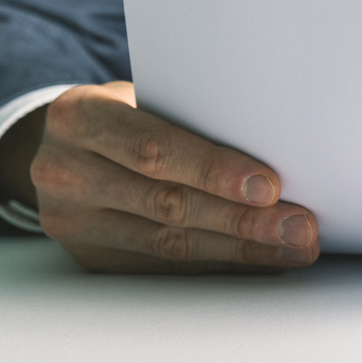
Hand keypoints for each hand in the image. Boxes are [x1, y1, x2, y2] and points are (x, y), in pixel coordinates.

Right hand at [0, 81, 318, 272]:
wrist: (62, 145)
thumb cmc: (126, 111)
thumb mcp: (141, 94)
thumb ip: (189, 116)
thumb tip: (276, 144)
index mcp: (78, 117)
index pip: (153, 149)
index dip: (214, 170)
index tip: (270, 186)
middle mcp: (64, 171)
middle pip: (166, 203)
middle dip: (242, 219)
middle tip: (300, 226)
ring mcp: (72, 221)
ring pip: (168, 243)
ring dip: (241, 250)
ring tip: (293, 247)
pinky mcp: (89, 258)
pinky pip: (164, 268)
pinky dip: (219, 265)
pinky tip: (260, 260)